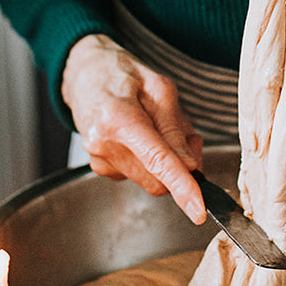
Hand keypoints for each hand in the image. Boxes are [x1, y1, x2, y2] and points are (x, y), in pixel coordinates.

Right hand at [61, 34, 205, 224]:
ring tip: (160, 128)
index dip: (182, 187)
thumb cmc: (123, 75)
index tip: (199, 210)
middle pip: (158, 179)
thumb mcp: (160, 88)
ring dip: (168, 163)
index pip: (157, 161)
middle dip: (183, 167)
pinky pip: (140, 176)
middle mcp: (104, 144)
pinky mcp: (102, 168)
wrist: (86, 74)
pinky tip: (146, 137)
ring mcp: (99, 160)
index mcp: (117, 118)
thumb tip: (190, 165)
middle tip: (190, 138)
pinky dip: (152, 163)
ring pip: (152, 180)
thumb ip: (175, 128)